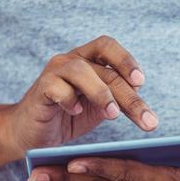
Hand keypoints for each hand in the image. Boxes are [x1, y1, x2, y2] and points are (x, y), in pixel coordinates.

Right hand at [1, 35, 157, 156]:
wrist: (32, 133)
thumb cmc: (69, 116)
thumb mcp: (101, 107)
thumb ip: (119, 97)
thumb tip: (140, 94)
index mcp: (88, 60)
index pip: (108, 47)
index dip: (126, 60)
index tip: (141, 82)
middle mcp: (71, 61)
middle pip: (105, 70)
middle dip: (128, 96)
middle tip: (146, 120)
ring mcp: (54, 73)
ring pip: (81, 72)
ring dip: (101, 93)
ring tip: (112, 114)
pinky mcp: (40, 89)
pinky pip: (57, 87)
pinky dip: (70, 99)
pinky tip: (77, 112)